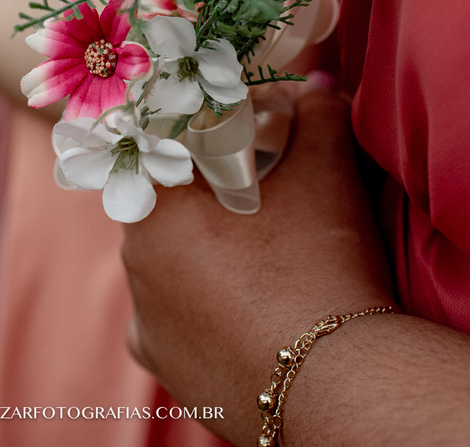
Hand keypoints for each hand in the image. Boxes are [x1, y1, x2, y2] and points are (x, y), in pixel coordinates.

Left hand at [121, 85, 393, 445]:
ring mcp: (147, 325)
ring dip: (207, 251)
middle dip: (212, 191)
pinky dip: (205, 309)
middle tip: (266, 186)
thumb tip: (318, 84)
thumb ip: (318, 115)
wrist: (336, 385)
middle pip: (170, 207)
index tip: (253, 133)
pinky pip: (178, 324)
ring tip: (264, 250)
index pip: (168, 146)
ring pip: (171, 266)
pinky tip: (245, 304)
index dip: (211, 132)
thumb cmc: (319, 266)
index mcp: (154, 208)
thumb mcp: (326, 174)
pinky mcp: (170, 371)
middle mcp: (134, 266)